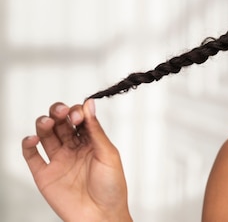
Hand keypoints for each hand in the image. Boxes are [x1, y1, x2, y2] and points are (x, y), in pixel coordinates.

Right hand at [22, 100, 131, 221]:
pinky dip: (27, 145)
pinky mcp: (45, 175)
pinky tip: (31, 138)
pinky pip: (31, 156)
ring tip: (46, 122)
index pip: (80, 118)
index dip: (77, 112)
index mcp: (91, 141)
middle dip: (59, 113)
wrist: (102, 216)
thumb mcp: (108, 154)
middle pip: (60, 123)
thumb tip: (89, 104)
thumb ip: (95, 130)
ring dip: (43, 124)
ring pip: (45, 135)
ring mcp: (58, 160)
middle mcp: (74, 148)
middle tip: (61, 112)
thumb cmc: (112, 188)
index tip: (79, 114)